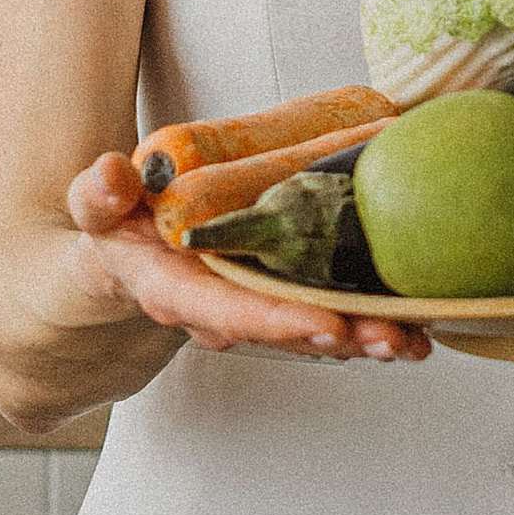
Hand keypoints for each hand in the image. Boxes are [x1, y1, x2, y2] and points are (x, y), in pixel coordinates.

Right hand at [65, 152, 429, 361]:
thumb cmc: (116, 226)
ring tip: (416, 339)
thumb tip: (111, 175)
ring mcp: (252, 312)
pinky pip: (325, 317)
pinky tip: (416, 329)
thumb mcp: (97, 206)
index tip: (327, 326)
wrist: (119, 259)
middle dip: (340, 336)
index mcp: (172, 290)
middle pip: (283, 332)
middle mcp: (217, 313)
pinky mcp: (278, 303)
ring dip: (365, 338)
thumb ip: (99, 193)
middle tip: (394, 337)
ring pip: (311, 332)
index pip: (225, 312)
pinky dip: (369, 323)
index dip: (276, 322)